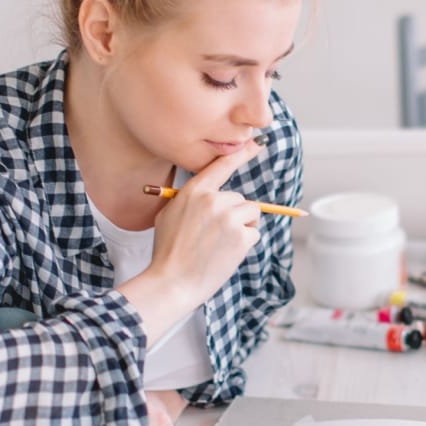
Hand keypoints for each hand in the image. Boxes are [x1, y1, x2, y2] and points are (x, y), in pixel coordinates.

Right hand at [124, 141, 262, 315]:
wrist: (172, 281)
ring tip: (221, 245)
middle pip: (240, 199)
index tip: (257, 143)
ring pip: (251, 214)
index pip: (221, 166)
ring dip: (243, 227)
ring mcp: (228, 217)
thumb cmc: (168, 252)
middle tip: (215, 237)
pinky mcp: (241, 236)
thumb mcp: (168, 215)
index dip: (241, 154)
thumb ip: (188, 200)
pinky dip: (245, 244)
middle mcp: (213, 200)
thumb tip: (208, 195)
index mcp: (194, 192)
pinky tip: (226, 254)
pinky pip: (254, 233)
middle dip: (234, 215)